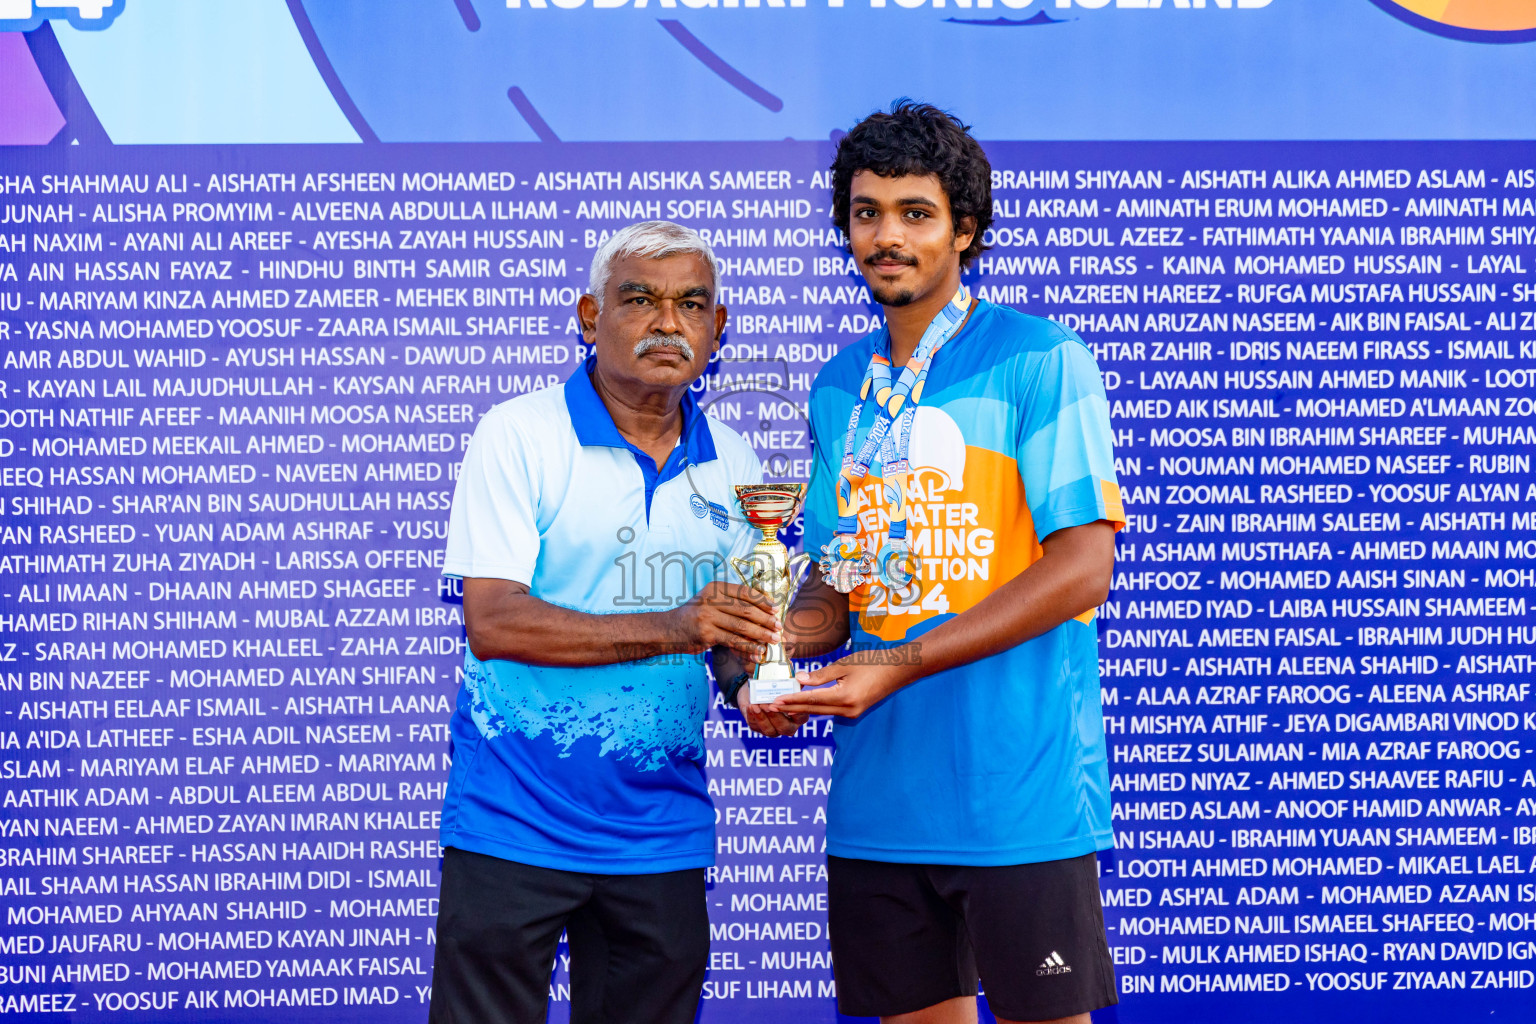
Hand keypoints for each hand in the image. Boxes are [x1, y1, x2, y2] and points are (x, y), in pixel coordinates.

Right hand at [669, 582, 778, 659]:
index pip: (745, 592)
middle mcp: (711, 600)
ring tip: (773, 639)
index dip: (763, 601)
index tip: (776, 609)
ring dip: (761, 634)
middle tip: (779, 627)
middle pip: (746, 610)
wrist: (669, 629)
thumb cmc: (694, 616)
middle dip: (766, 619)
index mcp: (715, 588)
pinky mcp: (706, 634)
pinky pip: (733, 641)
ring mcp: (707, 617)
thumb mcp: (710, 602)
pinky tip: (758, 651)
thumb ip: (730, 602)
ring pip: (742, 626)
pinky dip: (748, 647)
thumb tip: (761, 609)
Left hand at [737, 686, 807, 737]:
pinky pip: (755, 726)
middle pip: (786, 728)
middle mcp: (788, 726)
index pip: (801, 716)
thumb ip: (792, 680)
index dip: (794, 710)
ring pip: (770, 730)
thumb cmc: (774, 686)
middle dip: (777, 717)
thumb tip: (797, 672)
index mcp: (799, 715)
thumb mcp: (783, 682)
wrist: (755, 689)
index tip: (786, 701)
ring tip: (757, 705)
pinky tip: (750, 706)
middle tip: (770, 705)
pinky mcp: (758, 728)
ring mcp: (773, 729)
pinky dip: (753, 716)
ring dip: (763, 718)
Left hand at [772, 658, 911, 719]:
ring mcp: (852, 713)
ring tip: (782, 704)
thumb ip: (821, 674)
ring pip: (821, 712)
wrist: (898, 671)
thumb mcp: (844, 664)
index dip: (792, 700)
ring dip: (801, 708)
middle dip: (791, 708)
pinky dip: (815, 707)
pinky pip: (830, 711)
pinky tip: (803, 703)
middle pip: (813, 710)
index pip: (811, 700)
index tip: (775, 701)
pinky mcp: (854, 711)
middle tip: (771, 706)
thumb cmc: (872, 662)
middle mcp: (848, 710)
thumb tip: (799, 678)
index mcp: (845, 697)